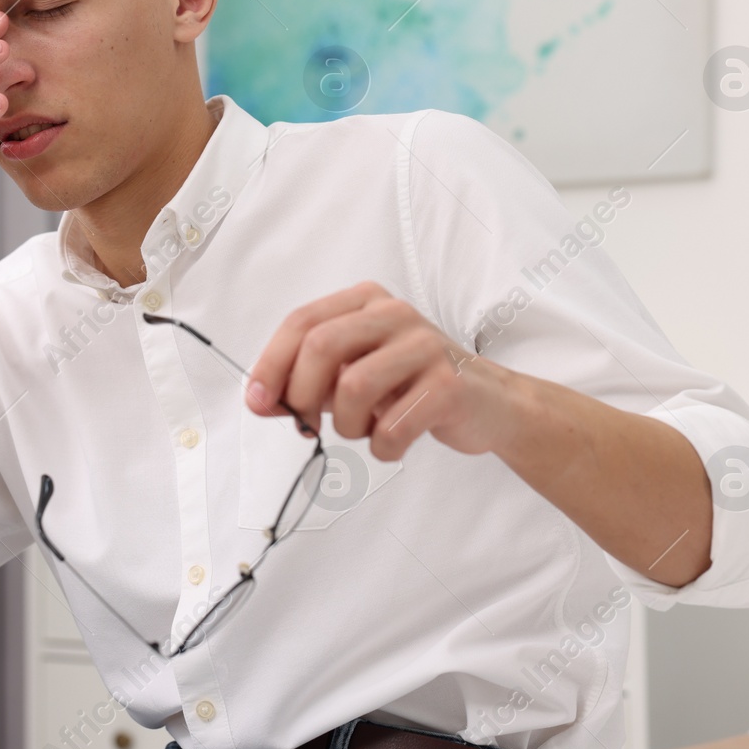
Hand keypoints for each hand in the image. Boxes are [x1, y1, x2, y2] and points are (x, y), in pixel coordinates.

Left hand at [245, 281, 527, 460]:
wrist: (490, 403)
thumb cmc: (412, 385)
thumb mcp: (356, 371)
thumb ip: (309, 379)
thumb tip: (261, 400)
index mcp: (365, 301)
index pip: (301, 322)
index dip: (271, 364)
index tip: (258, 401)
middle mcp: (394, 314)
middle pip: (321, 346)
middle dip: (301, 395)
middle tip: (308, 423)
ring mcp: (425, 346)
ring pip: (353, 388)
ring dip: (346, 425)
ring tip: (363, 429)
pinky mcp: (449, 385)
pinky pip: (391, 427)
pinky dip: (382, 447)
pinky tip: (394, 442)